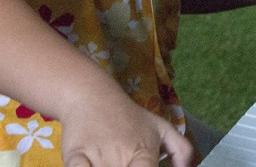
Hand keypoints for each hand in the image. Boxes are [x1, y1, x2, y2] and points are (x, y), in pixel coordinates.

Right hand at [60, 93, 194, 166]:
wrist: (91, 96)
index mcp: (143, 154)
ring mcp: (97, 158)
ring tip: (111, 160)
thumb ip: (181, 150)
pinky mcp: (74, 157)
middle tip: (125, 160)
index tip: (140, 166)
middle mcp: (121, 158)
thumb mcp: (160, 127)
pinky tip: (91, 164)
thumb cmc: (128, 117)